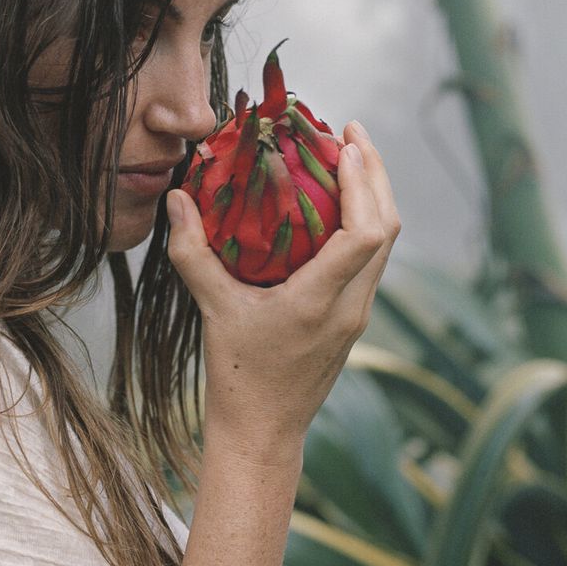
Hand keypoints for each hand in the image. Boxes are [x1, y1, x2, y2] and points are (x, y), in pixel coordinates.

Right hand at [165, 120, 399, 463]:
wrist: (264, 432)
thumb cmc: (237, 377)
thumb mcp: (211, 311)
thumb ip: (193, 253)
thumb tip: (178, 198)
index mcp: (320, 303)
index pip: (365, 235)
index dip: (362, 185)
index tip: (345, 147)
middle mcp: (351, 307)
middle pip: (388, 228)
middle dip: (376, 174)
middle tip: (352, 132)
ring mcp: (358, 314)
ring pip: (386, 244)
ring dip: (375, 196)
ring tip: (351, 156)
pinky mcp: (354, 320)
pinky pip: (372, 260)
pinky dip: (365, 222)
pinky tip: (339, 204)